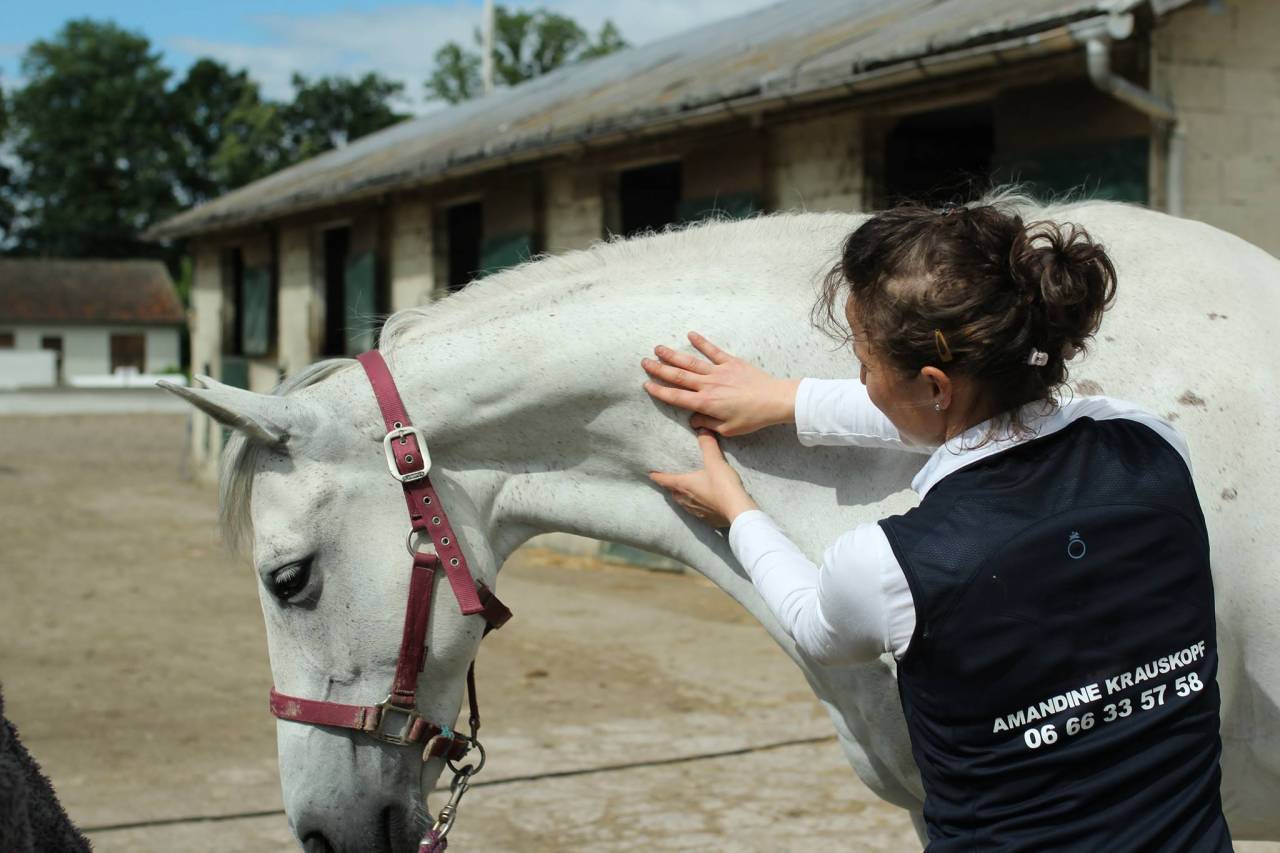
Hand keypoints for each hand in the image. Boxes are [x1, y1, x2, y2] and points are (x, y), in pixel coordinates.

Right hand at [642, 331, 799, 436]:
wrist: (775, 400)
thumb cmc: (753, 418)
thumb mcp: (728, 429)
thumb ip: (708, 425)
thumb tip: (693, 421)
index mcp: (706, 403)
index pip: (676, 397)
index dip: (660, 391)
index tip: (646, 384)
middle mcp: (708, 385)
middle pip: (678, 376)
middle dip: (659, 369)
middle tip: (644, 362)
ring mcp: (719, 371)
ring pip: (690, 362)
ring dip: (673, 355)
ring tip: (658, 348)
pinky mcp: (731, 362)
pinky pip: (713, 351)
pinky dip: (701, 342)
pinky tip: (690, 334)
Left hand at [649, 428, 758, 527]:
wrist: (738, 510)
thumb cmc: (723, 485)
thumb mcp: (715, 461)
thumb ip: (708, 445)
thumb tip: (702, 430)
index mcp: (684, 485)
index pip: (664, 480)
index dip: (657, 476)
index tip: (650, 474)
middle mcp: (686, 500)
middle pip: (673, 493)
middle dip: (670, 487)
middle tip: (670, 481)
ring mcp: (696, 511)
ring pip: (683, 504)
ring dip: (682, 498)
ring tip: (685, 492)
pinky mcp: (707, 520)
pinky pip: (697, 512)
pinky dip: (697, 507)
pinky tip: (703, 504)